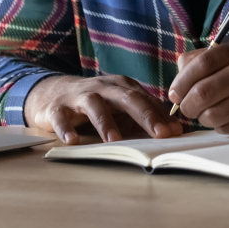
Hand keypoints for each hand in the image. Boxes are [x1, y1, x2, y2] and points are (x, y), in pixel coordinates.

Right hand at [24, 75, 183, 144]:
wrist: (52, 93)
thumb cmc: (94, 102)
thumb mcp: (119, 106)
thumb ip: (144, 116)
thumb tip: (175, 131)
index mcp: (120, 87)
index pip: (145, 99)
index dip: (161, 115)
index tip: (177, 132)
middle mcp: (102, 88)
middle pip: (126, 98)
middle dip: (145, 115)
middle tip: (160, 134)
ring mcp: (79, 97)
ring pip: (94, 105)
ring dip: (105, 122)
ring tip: (115, 141)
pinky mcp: (57, 108)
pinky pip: (61, 117)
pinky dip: (66, 128)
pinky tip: (72, 140)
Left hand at [167, 33, 228, 133]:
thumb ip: (209, 56)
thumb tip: (179, 72)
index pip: (201, 64)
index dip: (181, 82)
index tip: (174, 93)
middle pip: (204, 92)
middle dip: (187, 105)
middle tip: (185, 108)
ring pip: (215, 114)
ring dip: (203, 118)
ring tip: (206, 114)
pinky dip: (221, 126)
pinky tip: (226, 119)